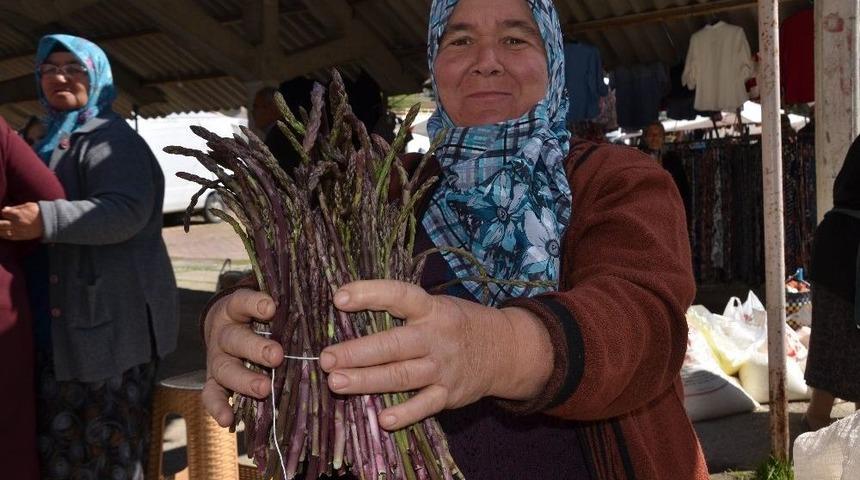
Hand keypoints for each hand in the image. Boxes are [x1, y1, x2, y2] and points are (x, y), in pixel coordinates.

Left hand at [0, 202, 43, 239]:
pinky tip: (3, 234)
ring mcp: (19, 231)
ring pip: (3, 232)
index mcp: (18, 214)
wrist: (50, 222)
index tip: (5, 212)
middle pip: (0, 224)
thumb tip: (5, 209)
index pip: (4, 213)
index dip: (3, 212)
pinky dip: (5, 236)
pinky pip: (11, 237)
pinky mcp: (22, 236)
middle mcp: (16, 223)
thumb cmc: (39, 212)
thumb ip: (16, 208)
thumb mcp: (28, 205)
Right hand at [201, 289, 282, 426]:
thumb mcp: (265, 308)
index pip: (241, 302)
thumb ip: (285, 309)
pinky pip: (211, 395)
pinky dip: (218, 407)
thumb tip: (326, 302)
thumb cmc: (256, 318)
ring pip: (225, 369)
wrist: (223, 329)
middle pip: (235, 339)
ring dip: (244, 380)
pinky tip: (228, 419)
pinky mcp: (214, 381)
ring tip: (264, 388)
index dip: (254, 304)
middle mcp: (224, 334)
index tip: (271, 308)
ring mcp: (217, 359)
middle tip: (277, 356)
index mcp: (235, 311)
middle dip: (256, 349)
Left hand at [321, 280, 552, 430]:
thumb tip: (351, 313)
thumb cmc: (459, 325)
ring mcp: (444, 367)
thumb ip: (404, 311)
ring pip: (402, 376)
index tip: (339, 298)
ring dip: (368, 381)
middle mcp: (437, 337)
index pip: (400, 296)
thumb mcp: (438, 306)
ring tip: (336, 382)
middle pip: (393, 344)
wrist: (506, 350)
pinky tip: (383, 419)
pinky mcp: (449, 394)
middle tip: (325, 359)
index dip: (370, 294)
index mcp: (432, 309)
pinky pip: (425, 405)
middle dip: (357, 352)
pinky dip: (405, 413)